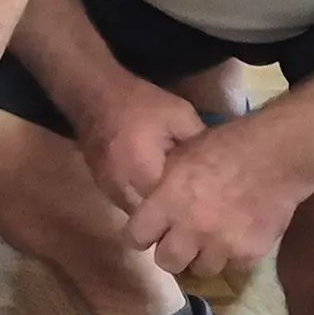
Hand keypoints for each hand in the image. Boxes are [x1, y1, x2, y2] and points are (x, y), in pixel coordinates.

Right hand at [73, 74, 204, 213]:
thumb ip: (199, 143)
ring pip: (138, 217)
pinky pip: (127, 206)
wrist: (94, 94)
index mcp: (144, 170)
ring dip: (156, 215)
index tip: (210, 207)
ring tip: (179, 207)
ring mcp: (109, 190)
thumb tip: (219, 167)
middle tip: (196, 212)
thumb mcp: (180, 115)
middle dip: (173, 218)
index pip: (171, 207)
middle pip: (152, 219)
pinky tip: (157, 194)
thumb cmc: (140, 103)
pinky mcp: (103, 188)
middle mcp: (123, 187)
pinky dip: (143, 205)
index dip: (191, 210)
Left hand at [123, 117, 312, 276]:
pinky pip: (232, 267)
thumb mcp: (183, 155)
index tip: (150, 234)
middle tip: (181, 241)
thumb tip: (150, 203)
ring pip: (201, 269)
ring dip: (203, 257)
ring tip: (212, 240)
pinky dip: (232, 256)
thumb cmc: (228, 145)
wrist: (278, 154)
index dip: (141, 236)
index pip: (136, 237)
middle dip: (171, 253)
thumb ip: (163, 185)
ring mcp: (220, 244)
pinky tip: (237, 237)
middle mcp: (190, 228)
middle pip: (167, 262)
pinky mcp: (248, 254)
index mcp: (168, 201)